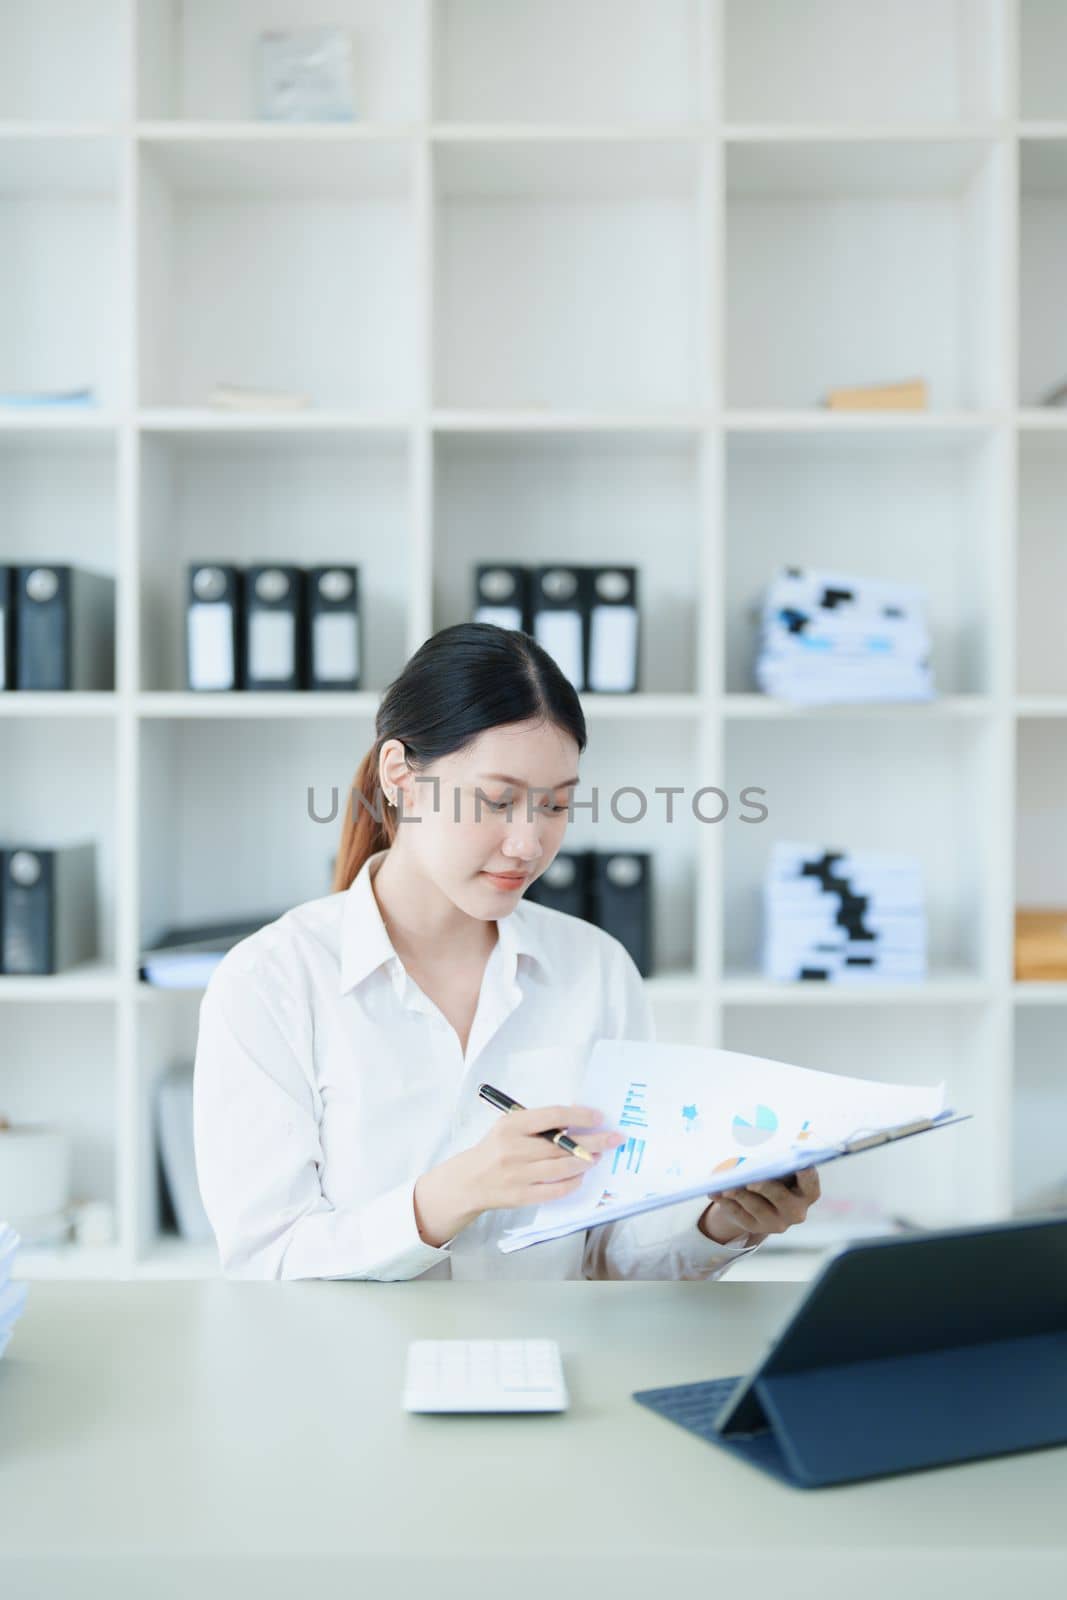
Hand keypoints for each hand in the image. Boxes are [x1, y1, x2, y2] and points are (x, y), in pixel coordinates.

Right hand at [413, 1106, 625, 1246]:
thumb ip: (537, 1124)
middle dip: (593, 1142)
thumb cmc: (494, 1149)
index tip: (599, 1118)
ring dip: (585, 1162)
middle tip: (615, 1139)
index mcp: (511, 1125)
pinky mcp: (521, 1196)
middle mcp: (513, 1149)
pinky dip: (572, 1182)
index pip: (552, 1116)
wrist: (468, 1181)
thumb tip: (575, 1122)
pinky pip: (555, 1190)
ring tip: (599, 1157)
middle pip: (562, 1145)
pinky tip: (581, 1176)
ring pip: (561, 1168)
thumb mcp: (509, 1127)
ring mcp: (517, 1175)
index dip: (579, 1116)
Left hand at [697, 1166, 820, 1247]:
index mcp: (808, 1192)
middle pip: (781, 1198)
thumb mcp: (780, 1169)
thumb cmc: (774, 1175)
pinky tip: (715, 1193)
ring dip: (740, 1194)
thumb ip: (778, 1162)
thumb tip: (758, 1151)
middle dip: (765, 1187)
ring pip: (757, 1207)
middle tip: (751, 1180)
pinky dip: (726, 1202)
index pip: (810, 1182)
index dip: (805, 1173)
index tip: (798, 1162)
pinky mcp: (755, 1227)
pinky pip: (739, 1215)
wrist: (759, 1199)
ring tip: (726, 1186)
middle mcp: (796, 1211)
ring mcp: (776, 1222)